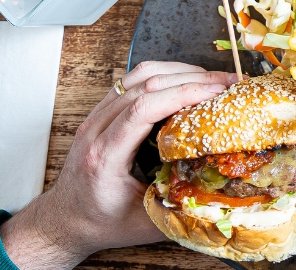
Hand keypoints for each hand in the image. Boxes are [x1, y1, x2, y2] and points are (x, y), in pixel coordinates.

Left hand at [0, 62, 236, 269]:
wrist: (65, 221)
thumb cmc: (102, 224)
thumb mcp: (146, 224)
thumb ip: (183, 208)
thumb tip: (226, 195)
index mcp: (104, 157)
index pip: (144, 109)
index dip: (184, 94)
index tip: (219, 92)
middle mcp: (95, 130)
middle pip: (145, 85)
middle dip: (193, 78)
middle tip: (230, 82)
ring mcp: (95, 117)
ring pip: (139, 75)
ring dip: (180, 71)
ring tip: (214, 79)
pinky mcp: (102, 111)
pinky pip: (132, 80)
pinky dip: (164, 74)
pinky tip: (187, 81)